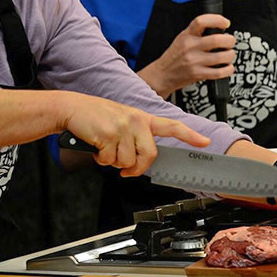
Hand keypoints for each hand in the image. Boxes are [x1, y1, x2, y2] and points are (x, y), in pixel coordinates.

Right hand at [62, 92, 209, 176]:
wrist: (72, 108)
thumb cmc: (95, 117)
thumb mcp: (121, 121)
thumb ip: (134, 138)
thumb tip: (136, 163)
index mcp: (142, 117)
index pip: (171, 126)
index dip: (190, 135)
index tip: (205, 142)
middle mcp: (135, 120)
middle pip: (149, 155)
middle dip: (136, 167)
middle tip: (124, 168)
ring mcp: (123, 126)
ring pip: (127, 162)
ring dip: (113, 162)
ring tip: (104, 147)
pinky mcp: (108, 134)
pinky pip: (110, 161)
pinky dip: (101, 159)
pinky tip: (96, 146)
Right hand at [138, 14, 235, 97]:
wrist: (163, 74)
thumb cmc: (174, 56)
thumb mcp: (182, 38)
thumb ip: (198, 33)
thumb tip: (220, 30)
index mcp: (187, 35)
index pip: (201, 21)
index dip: (217, 20)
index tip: (226, 23)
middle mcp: (190, 47)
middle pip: (217, 40)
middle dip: (230, 40)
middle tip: (230, 42)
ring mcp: (194, 61)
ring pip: (222, 56)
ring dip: (230, 55)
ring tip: (229, 55)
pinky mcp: (197, 74)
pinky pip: (219, 72)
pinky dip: (228, 69)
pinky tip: (227, 67)